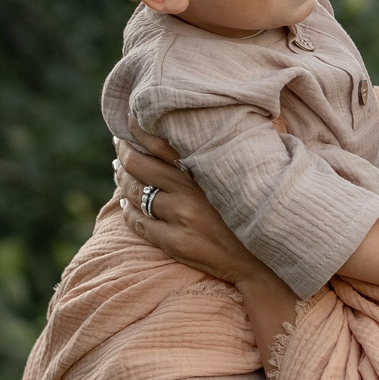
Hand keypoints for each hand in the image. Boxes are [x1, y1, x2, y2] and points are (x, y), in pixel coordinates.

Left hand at [113, 135, 262, 284]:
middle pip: (139, 165)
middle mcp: (189, 193)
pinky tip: (125, 203)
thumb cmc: (248, 212)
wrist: (259, 258)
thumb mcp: (233, 178)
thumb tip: (178, 139)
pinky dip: (127, 210)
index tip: (128, 120)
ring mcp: (180, 218)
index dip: (138, 130)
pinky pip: (138, 222)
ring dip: (123, 180)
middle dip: (124, 153)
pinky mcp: (174, 242)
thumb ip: (209, 159)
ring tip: (120, 170)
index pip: (160, 143)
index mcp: (205, 171)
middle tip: (120, 145)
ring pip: (134, 193)